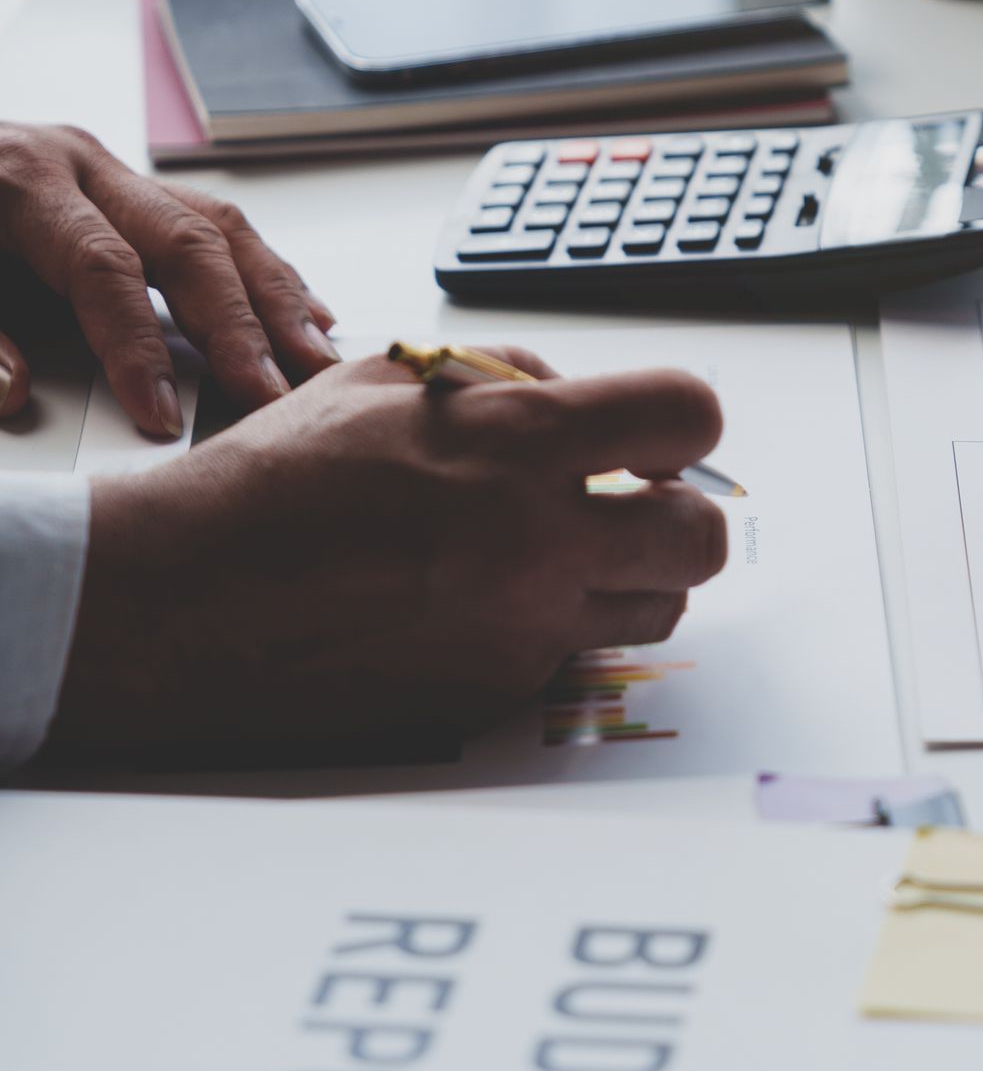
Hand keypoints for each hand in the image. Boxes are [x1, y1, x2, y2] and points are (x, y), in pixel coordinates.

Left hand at [0, 123, 338, 436]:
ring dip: (275, 295)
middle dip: (240, 322)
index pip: (102, 269)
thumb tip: (12, 392)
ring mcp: (106, 168)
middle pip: (186, 238)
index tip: (164, 416)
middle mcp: (77, 162)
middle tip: (276, 392)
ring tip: (317, 356)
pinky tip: (306, 312)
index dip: (138, 347)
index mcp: (20, 178)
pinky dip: (263, 273)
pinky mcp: (120, 185)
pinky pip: (212, 224)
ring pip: (217, 224)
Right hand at [44, 348, 728, 760]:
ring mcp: (521, 627)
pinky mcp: (495, 693)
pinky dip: (550, 626)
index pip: (686, 417)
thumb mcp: (393, 381)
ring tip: (561, 551)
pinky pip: (570, 655)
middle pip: (701, 536)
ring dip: (629, 576)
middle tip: (632, 502)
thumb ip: (508, 377)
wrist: (193, 598)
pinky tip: (484, 599)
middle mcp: (537, 541)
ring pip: (656, 609)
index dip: (681, 423)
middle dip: (678, 513)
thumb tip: (578, 396)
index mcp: (518, 443)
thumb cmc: (279, 482)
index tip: (652, 434)